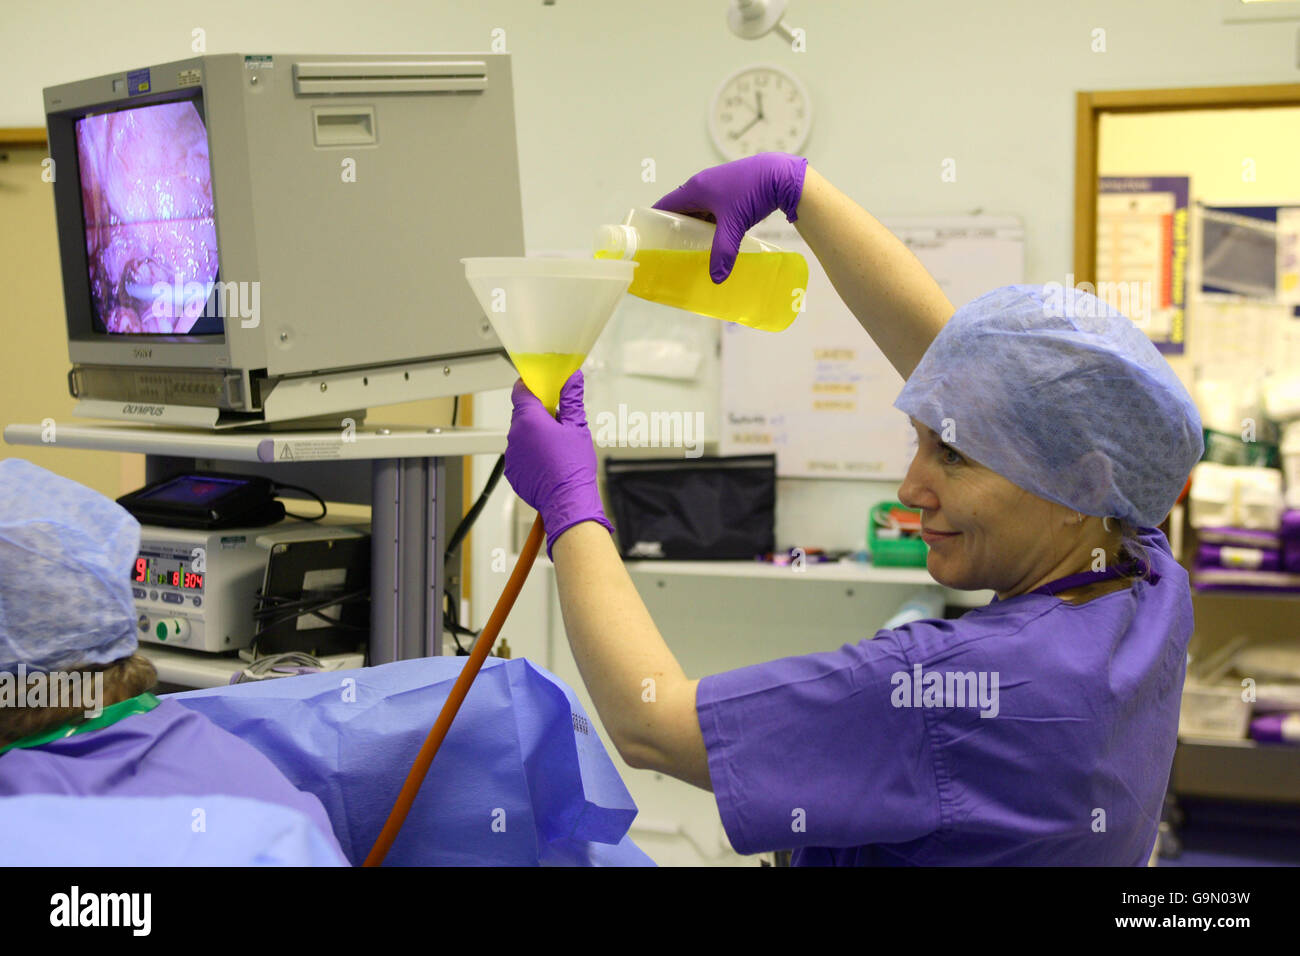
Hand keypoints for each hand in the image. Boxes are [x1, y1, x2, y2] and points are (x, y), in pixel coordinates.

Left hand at [504, 370, 612, 559]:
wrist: (568, 501)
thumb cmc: (573, 467)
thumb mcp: (577, 428)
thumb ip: (572, 400)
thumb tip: (572, 379)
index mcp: (530, 420)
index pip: (520, 391)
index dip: (530, 385)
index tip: (541, 386)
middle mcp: (515, 436)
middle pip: (522, 414)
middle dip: (538, 413)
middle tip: (558, 419)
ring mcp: (512, 455)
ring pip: (521, 435)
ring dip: (534, 435)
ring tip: (556, 446)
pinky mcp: (512, 471)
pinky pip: (520, 454)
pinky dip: (531, 454)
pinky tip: (548, 461)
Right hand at [652, 152, 807, 282]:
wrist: (782, 175)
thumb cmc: (752, 192)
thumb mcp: (734, 224)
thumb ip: (723, 251)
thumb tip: (716, 278)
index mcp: (695, 188)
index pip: (666, 205)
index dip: (656, 221)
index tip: (650, 238)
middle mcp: (704, 185)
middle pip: (682, 209)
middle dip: (676, 229)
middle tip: (672, 250)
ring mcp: (719, 187)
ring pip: (700, 210)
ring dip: (696, 227)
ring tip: (692, 248)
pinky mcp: (733, 191)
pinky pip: (714, 210)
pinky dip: (711, 224)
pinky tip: (716, 238)